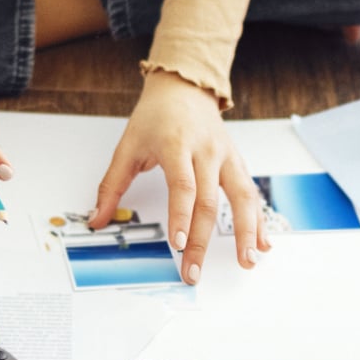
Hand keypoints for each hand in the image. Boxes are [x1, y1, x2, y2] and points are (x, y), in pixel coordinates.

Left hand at [88, 70, 269, 282]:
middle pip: (208, 201)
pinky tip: (263, 243)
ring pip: (241, 197)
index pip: (182, 186)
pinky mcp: (237, 162)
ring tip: (247, 261)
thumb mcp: (128, 146)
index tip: (179, 245)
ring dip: (246, 232)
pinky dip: (259, 220)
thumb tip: (97, 219)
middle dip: (201, 241)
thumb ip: (112, 185)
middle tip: (193, 271)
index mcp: (176, 145)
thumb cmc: (155, 117)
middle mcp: (206, 151)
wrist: (184, 88)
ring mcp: (226, 156)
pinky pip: (251, 193)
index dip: (181, 217)